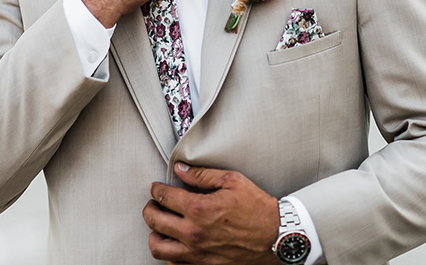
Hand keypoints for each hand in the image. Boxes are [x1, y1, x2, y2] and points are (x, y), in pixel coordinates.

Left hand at [143, 163, 280, 264]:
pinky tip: (174, 244)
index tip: (156, 188)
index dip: (156, 189)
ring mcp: (196, 253)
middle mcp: (194, 233)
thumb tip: (181, 170)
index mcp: (199, 209)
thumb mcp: (232, 181)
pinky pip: (173, 264)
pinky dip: (169, 254)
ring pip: (158, 247)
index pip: (164, 197)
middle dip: (149, 209)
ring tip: (159, 226)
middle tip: (152, 204)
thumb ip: (202, 175)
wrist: (275, 236)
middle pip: (154, 221)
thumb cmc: (257, 208)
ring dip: (154, 234)